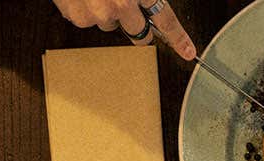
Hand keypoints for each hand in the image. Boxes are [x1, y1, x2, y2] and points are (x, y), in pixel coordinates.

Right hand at [53, 0, 196, 59]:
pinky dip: (83, 8)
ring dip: (106, 13)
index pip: (165, 20)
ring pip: (109, 25)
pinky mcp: (76, 16)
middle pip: (139, 34)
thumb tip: (148, 1)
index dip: (178, 38)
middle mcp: (120, 5)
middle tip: (125, 8)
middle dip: (137, 26)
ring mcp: (97, 14)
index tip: (188, 52)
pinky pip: (85, 20)